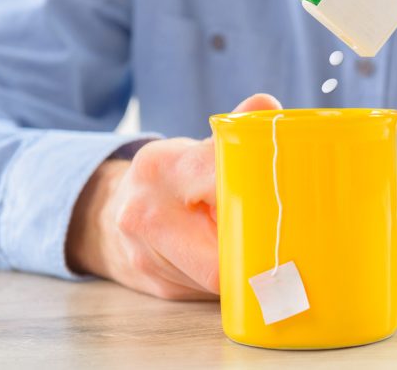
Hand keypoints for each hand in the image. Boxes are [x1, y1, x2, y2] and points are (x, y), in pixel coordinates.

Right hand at [66, 94, 281, 299]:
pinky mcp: (157, 287)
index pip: (221, 180)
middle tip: (290, 240)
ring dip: (248, 268)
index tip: (290, 203)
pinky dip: (232, 281)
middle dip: (258, 247)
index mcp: (162, 167)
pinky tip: (240, 267)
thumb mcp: (193, 149)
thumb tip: (267, 106)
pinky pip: (210, 292)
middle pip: (223, 247)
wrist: (106, 212)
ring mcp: (146, 256)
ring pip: (220, 277)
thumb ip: (232, 132)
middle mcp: (145, 213)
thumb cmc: (168, 178)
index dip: (259, 196)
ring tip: (267, 251)